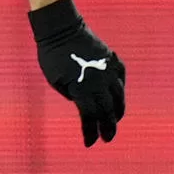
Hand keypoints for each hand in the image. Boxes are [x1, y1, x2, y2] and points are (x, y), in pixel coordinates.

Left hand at [29, 0, 125, 146]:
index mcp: (82, 89)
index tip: (90, 144)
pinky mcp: (114, 61)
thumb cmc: (52, 57)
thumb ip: (73, 96)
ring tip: (114, 122)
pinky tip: (117, 100)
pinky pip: (121, 81)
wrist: (63, 30)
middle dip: (108, 127)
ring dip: (117, 112)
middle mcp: (99, 82)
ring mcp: (109, 71)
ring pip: (119, 98)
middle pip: (107, 111)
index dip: (90, 132)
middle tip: (107, 139)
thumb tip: (87, 106)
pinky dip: (120, 93)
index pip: (89, 118)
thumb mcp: (56, 82)